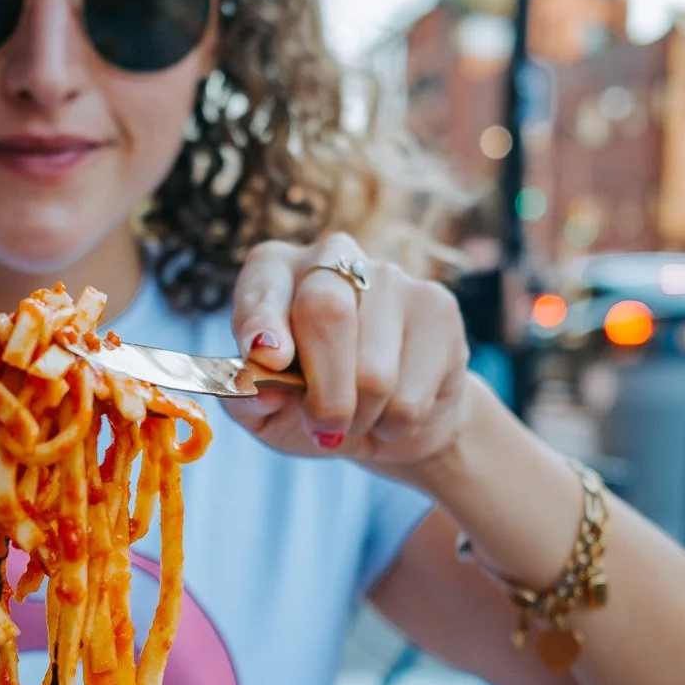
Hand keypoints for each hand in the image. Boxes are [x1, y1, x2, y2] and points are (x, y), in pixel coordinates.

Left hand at [228, 233, 471, 472]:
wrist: (389, 423)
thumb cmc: (313, 409)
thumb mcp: (266, 413)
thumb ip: (246, 400)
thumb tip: (257, 390)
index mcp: (274, 271)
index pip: (263, 287)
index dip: (262, 322)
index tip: (268, 357)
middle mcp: (330, 256)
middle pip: (326, 314)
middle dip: (323, 394)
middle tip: (323, 428)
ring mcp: (391, 276)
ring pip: (374, 371)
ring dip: (361, 418)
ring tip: (359, 418)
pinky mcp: (437, 307)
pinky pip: (411, 395)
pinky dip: (395, 425)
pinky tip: (394, 410)